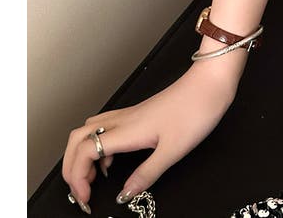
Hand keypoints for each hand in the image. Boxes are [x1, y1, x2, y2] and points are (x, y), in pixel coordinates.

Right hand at [61, 62, 239, 212]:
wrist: (212, 82)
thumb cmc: (196, 110)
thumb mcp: (174, 149)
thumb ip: (147, 174)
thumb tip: (125, 194)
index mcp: (127, 129)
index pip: (83, 151)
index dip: (75, 177)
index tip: (85, 199)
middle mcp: (124, 119)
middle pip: (77, 138)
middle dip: (70, 166)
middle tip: (80, 190)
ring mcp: (131, 114)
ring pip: (90, 131)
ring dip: (83, 155)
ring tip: (93, 180)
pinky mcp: (141, 113)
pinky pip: (108, 129)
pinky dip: (100, 147)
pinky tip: (114, 161)